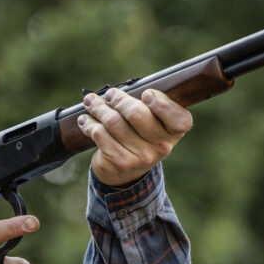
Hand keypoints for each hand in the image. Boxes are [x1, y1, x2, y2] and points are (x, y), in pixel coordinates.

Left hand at [77, 88, 192, 186]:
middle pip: (136, 113)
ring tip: (90, 102)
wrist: (126, 172)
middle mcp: (162, 146)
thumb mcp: (152, 120)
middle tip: (109, 94)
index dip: (161, 103)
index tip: (146, 94)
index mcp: (175, 132)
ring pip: (113, 121)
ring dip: (98, 108)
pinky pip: (100, 134)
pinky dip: (89, 124)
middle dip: (118, 99)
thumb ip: (147, 104)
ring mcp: (141, 157)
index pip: (178, 118)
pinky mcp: (120, 162)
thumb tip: (116, 91)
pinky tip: (85, 120)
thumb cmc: (139, 134)